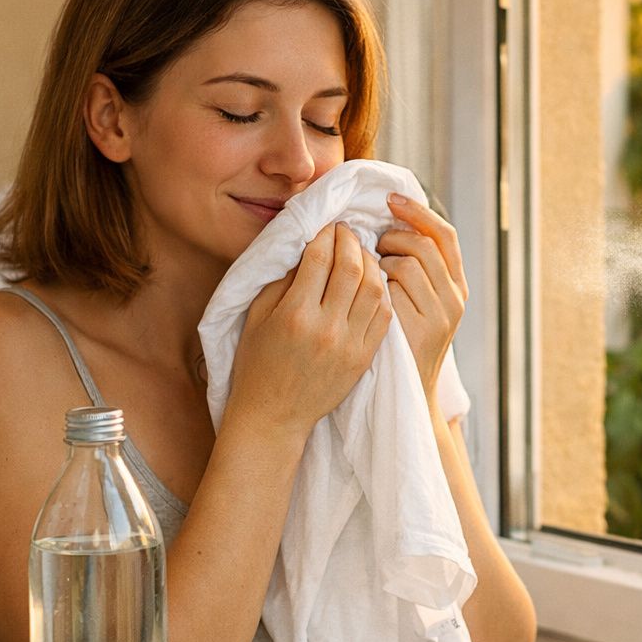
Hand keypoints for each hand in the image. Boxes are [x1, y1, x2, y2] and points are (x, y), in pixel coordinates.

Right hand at [228, 221, 392, 438]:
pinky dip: (382, 292)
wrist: (274, 416)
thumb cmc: (258, 363)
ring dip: (371, 264)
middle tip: (347, 232)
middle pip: (352, 269)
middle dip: (351, 242)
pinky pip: (384, 315)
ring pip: (374, 289)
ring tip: (362, 254)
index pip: (319, 258)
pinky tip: (373, 281)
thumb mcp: (258, 317)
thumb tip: (310, 246)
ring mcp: (350, 345)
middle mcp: (326, 328)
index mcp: (295, 314)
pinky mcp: (364, 358)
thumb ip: (283, 280)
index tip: (327, 225)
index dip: (325, 235)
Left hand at [377, 193, 467, 403]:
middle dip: (393, 237)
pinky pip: (393, 289)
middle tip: (373, 247)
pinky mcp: (422, 329)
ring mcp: (442, 314)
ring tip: (371, 277)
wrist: (408, 394)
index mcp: (457, 285)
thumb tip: (393, 222)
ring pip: (407, 263)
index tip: (390, 199)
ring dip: (382, 263)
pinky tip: (368, 296)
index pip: (444, 234)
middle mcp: (456, 298)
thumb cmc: (403, 343)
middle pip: (424, 244)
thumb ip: (417, 269)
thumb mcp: (419, 302)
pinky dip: (377, 285)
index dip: (418, 212)